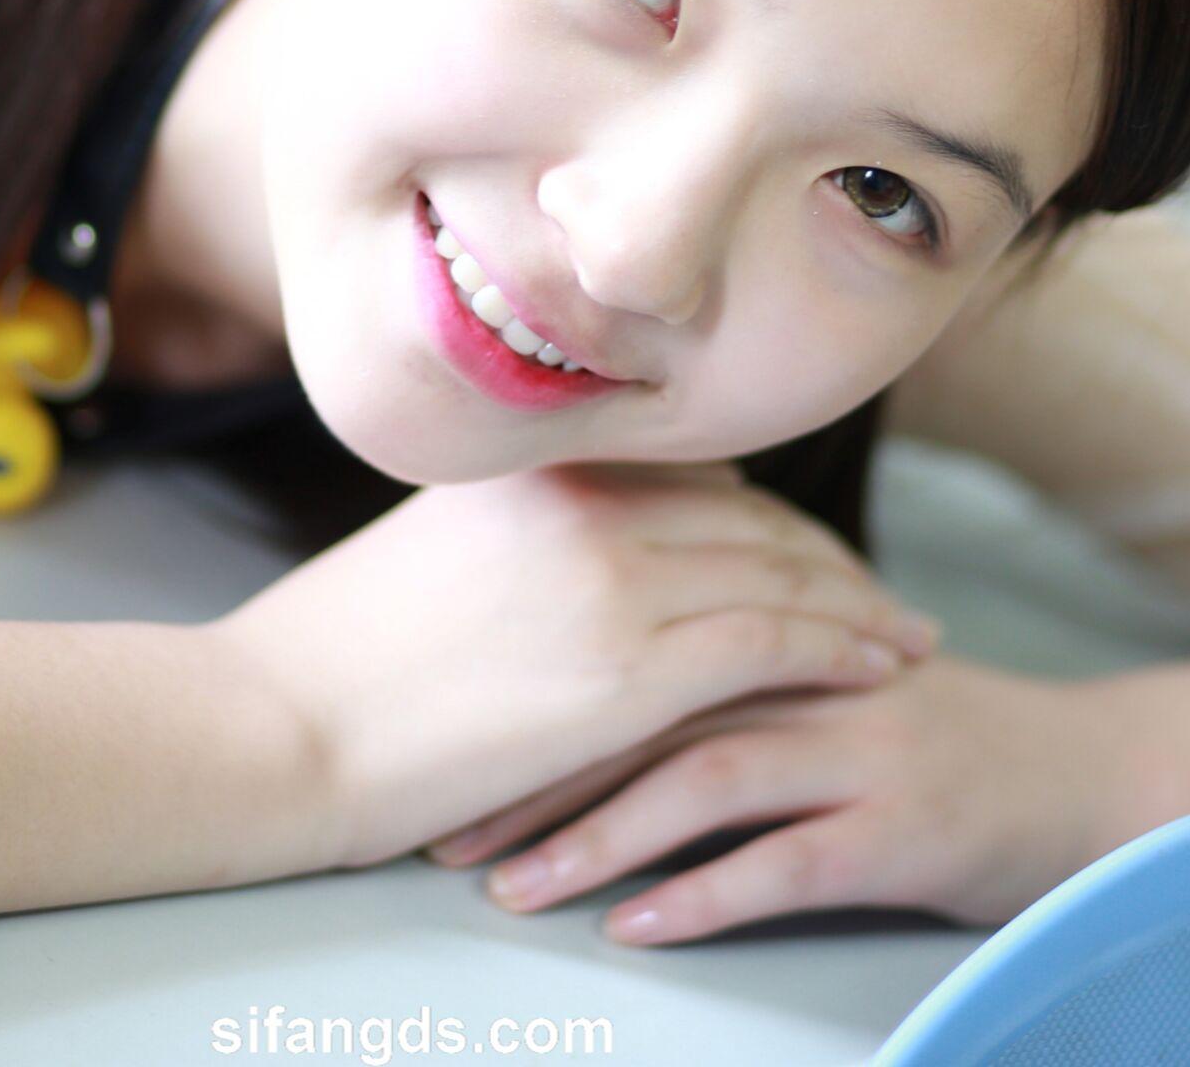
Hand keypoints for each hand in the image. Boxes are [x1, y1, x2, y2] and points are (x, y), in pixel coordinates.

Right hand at [207, 459, 944, 870]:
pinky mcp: (630, 669)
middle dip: (830, 557)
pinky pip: (775, 640)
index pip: (695, 471)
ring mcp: (613, 580)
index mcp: (538, 464)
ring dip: (857, 603)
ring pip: (782, 571)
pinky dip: (841, 646)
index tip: (809, 543)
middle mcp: (587, 501)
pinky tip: (880, 666)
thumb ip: (517, 524)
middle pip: (754, 517)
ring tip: (906, 636)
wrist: (282, 724)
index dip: (767, 512)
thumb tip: (568, 539)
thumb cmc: (333, 652)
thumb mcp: (431, 543)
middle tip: (881, 594)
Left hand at [422, 652, 1131, 940]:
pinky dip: (705, 894)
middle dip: (533, 776)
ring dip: (595, 838)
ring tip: (510, 891)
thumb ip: (719, 663)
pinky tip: (635, 928)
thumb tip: (581, 688)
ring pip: (702, 781)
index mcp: (775, 627)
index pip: (627, 647)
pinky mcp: (905, 827)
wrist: (1090, 774)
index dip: (528, 700)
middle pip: (645, 710)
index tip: (439, 752)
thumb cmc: (934, 733)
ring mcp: (859, 749)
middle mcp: (807, 674)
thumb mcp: (821, 676)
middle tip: (443, 835)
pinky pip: (788, 862)